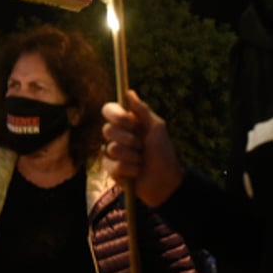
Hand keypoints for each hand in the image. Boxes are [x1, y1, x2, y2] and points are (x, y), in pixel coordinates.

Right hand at [101, 89, 183, 205]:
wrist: (166, 180)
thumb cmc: (164, 152)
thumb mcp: (157, 128)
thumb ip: (142, 110)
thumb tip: (128, 92)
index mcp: (127, 123)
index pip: (108, 110)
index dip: (117, 117)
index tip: (131, 124)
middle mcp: (117, 136)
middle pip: (107, 129)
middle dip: (128, 139)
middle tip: (141, 145)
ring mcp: (113, 153)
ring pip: (112, 148)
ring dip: (133, 156)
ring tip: (142, 160)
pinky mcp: (112, 170)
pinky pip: (113, 166)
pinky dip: (130, 169)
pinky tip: (137, 172)